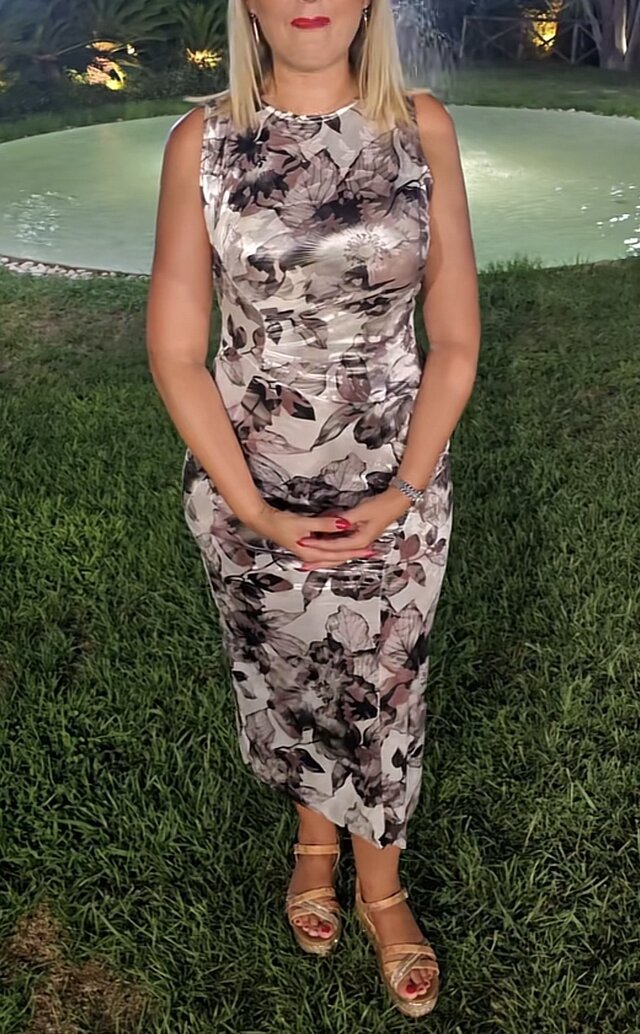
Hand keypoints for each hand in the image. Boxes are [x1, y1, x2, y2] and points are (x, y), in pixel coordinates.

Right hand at [243, 500, 383, 566]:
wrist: (262, 521)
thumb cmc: (278, 524)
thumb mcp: (304, 523)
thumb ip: (325, 524)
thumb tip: (342, 524)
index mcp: (311, 552)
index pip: (338, 555)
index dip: (355, 552)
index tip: (368, 549)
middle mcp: (310, 554)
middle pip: (336, 557)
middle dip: (354, 554)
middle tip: (370, 551)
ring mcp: (307, 549)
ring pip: (331, 553)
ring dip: (345, 550)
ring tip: (360, 548)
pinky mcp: (305, 543)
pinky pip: (324, 547)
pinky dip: (334, 545)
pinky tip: (339, 541)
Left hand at [293, 489, 411, 570]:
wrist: (395, 502)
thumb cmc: (383, 507)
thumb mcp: (361, 512)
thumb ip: (345, 519)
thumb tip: (334, 523)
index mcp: (361, 541)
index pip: (334, 547)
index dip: (317, 545)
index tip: (304, 543)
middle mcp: (360, 544)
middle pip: (336, 557)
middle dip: (319, 561)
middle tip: (304, 564)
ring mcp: (359, 541)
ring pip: (338, 553)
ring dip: (323, 556)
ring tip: (309, 561)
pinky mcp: (358, 536)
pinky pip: (341, 545)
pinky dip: (330, 547)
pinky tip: (322, 546)